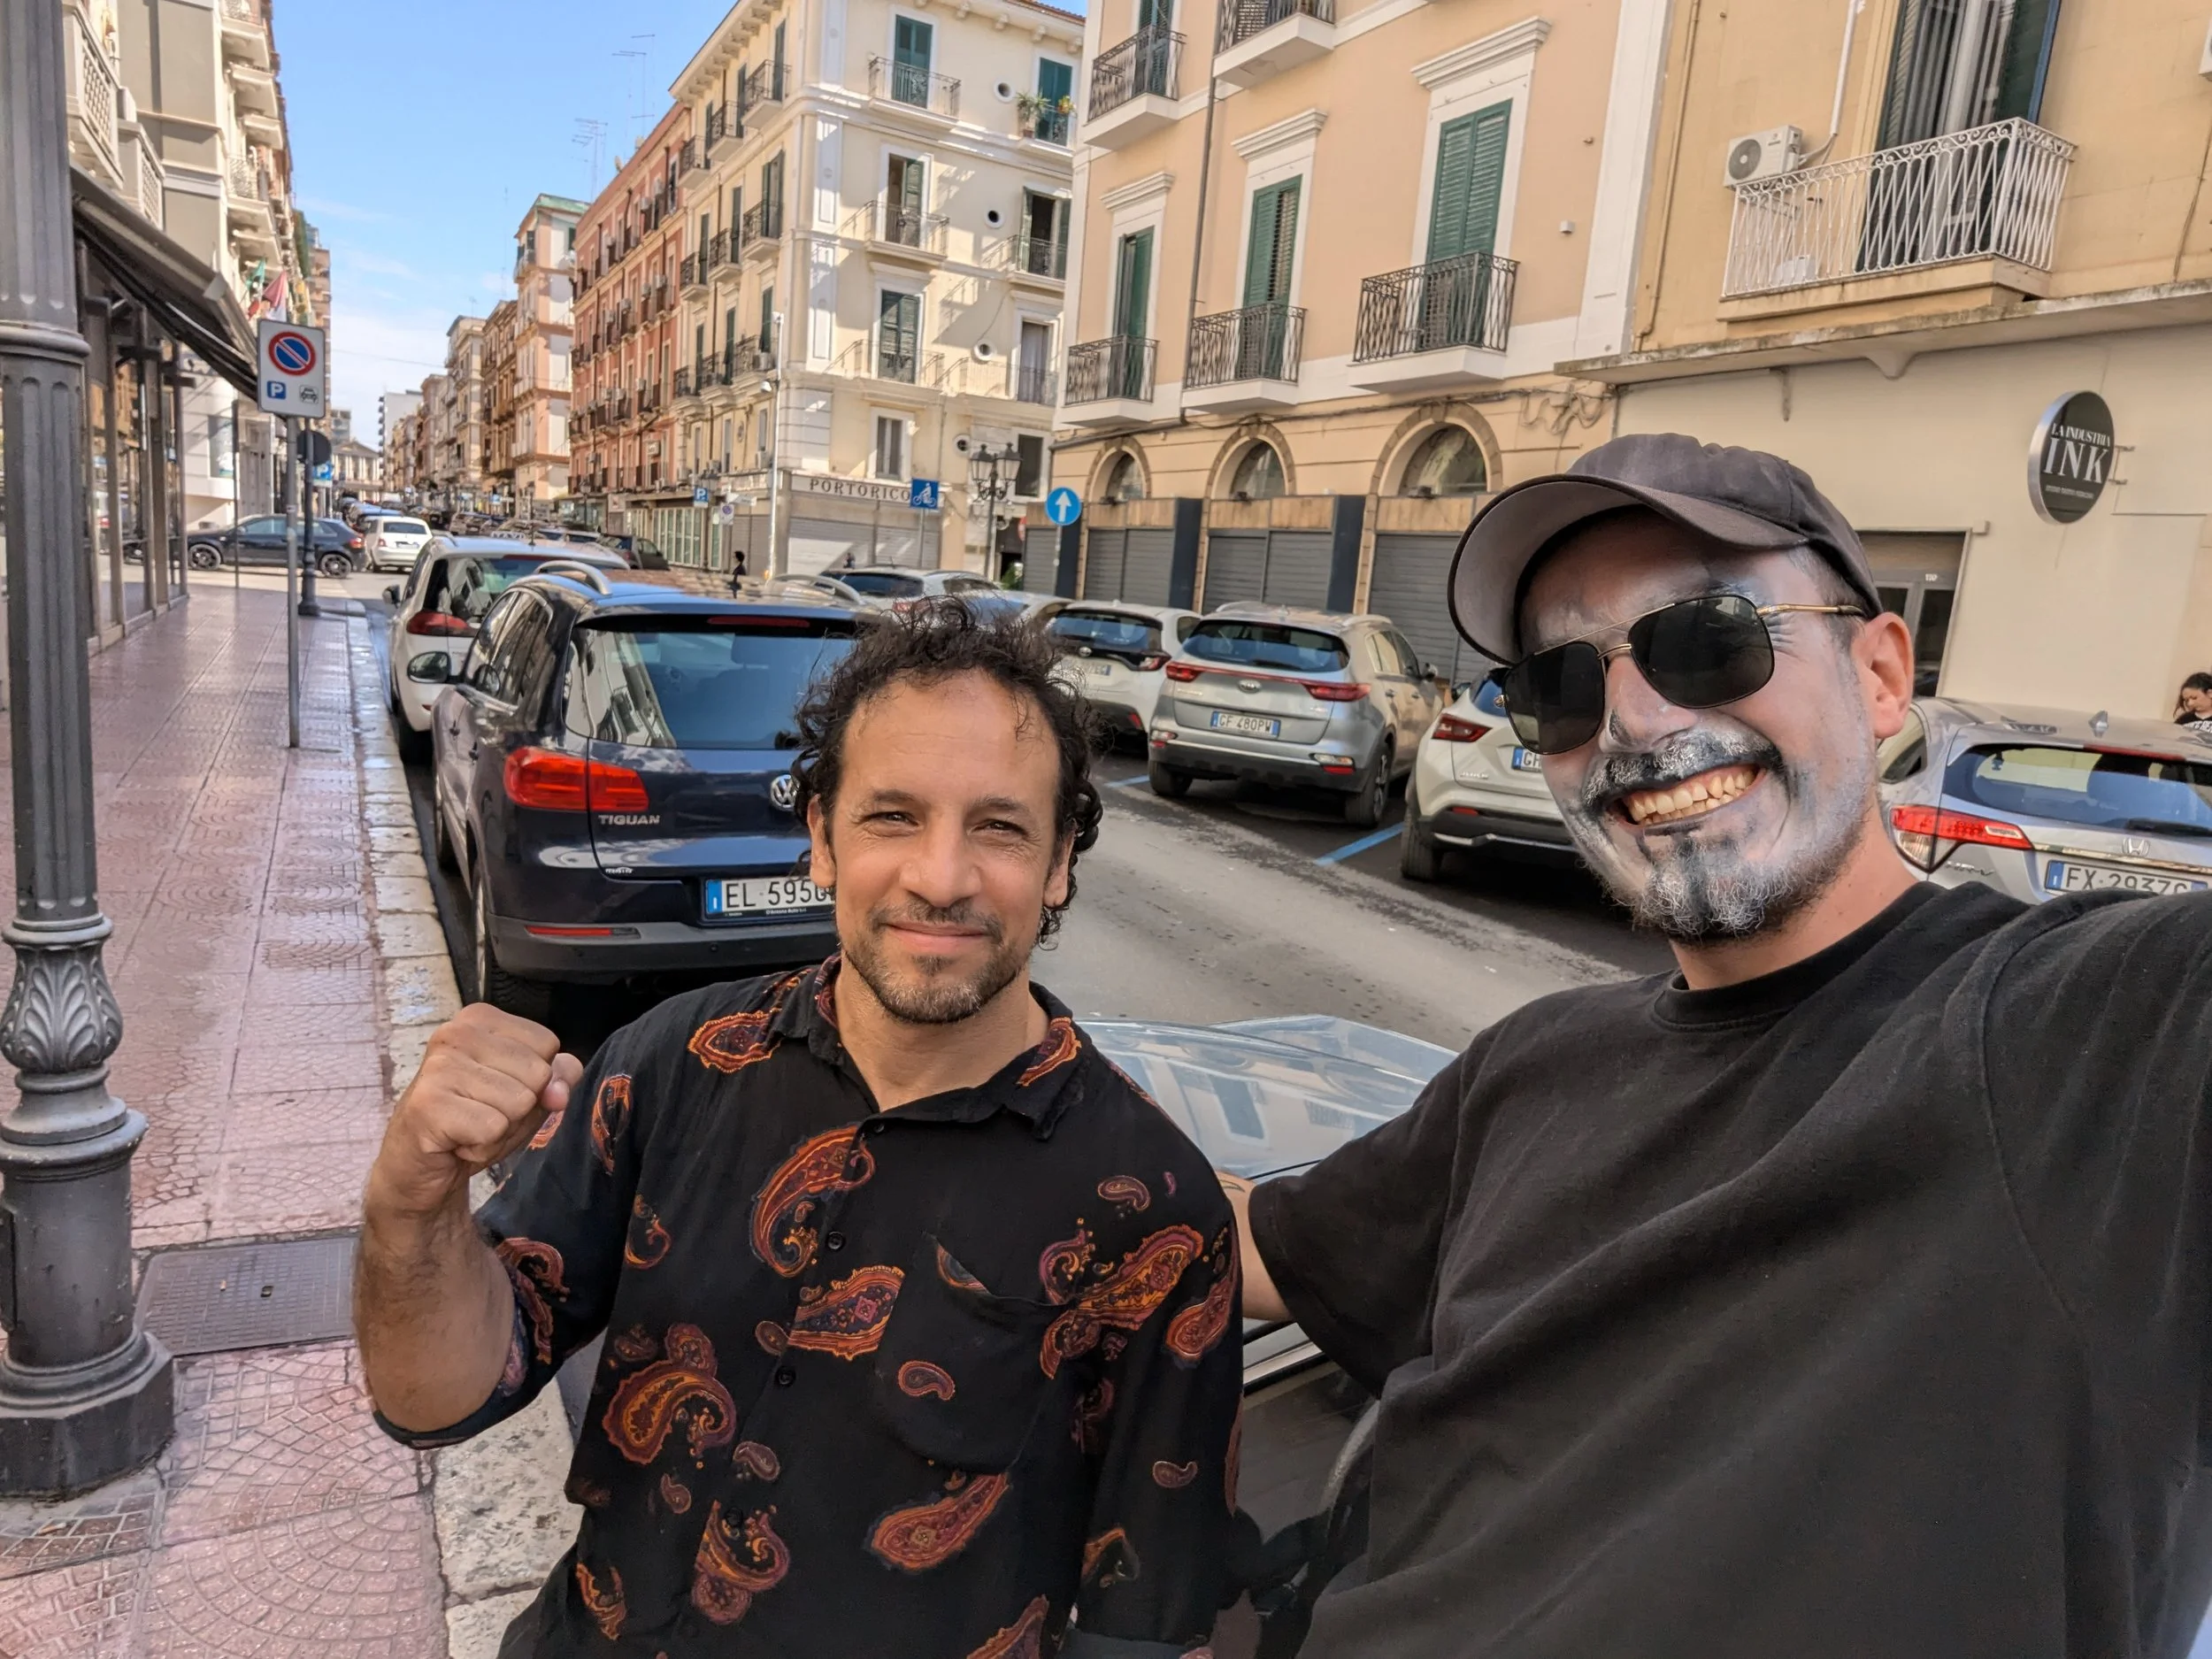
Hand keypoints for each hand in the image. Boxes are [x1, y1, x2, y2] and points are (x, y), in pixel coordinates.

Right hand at [369, 1003, 583, 1220]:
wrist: (418, 1165)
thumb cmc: (475, 1120)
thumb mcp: (527, 1092)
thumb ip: (557, 1079)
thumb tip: (559, 1091)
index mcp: (480, 1018)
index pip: (548, 1044)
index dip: (535, 1079)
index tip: (498, 1091)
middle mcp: (456, 1033)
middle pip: (537, 1074)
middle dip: (519, 1108)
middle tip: (481, 1114)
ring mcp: (439, 1067)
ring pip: (518, 1103)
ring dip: (500, 1130)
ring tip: (468, 1127)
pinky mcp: (428, 1104)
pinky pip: (493, 1128)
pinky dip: (482, 1146)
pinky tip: (457, 1142)